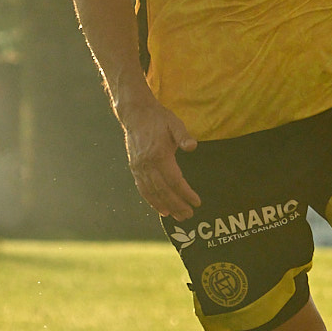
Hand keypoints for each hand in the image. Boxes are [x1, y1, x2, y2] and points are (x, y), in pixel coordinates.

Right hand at [120, 97, 200, 219]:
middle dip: (177, 205)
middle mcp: (147, 164)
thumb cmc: (158, 118)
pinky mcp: (135, 168)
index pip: (174, 180)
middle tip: (189, 216)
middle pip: (164, 191)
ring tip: (177, 216)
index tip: (196, 202)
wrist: (136, 114)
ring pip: (153, 193)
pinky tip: (161, 209)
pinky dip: (151, 201)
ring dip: (165, 206)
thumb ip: (183, 136)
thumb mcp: (174, 123)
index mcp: (159, 154)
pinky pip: (143, 189)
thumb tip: (192, 147)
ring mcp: (139, 168)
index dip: (186, 193)